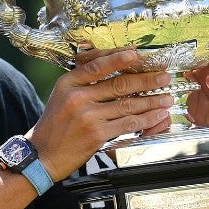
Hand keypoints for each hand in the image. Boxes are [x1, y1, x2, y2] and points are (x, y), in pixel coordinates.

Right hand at [30, 48, 173, 179]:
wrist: (42, 155)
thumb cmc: (55, 126)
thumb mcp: (61, 96)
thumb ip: (82, 83)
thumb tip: (113, 70)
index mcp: (68, 83)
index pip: (98, 65)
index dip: (120, 59)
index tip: (138, 54)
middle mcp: (77, 97)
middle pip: (118, 84)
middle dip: (146, 80)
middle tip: (163, 76)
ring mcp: (87, 116)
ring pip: (127, 105)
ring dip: (151, 101)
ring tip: (166, 97)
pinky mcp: (96, 134)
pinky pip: (127, 124)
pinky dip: (145, 119)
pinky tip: (156, 115)